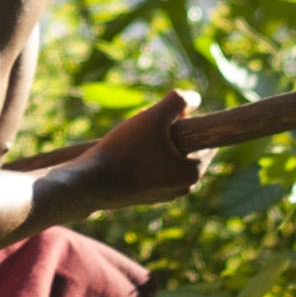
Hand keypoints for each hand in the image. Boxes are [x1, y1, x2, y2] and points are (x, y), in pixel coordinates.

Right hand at [63, 90, 207, 212]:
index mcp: (193, 173)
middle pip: (185, 149)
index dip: (187, 122)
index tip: (165, 117)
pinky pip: (152, 170)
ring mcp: (163, 196)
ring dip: (155, 144)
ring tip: (132, 138)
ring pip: (167, 158)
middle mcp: (182, 189)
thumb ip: (179, 102)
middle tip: (146, 126)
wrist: (89, 184)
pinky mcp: (144, 197)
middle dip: (170, 133)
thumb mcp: (154, 117)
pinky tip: (124, 152)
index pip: (206, 141)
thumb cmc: (125, 150)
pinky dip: (143, 158)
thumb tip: (194, 98)